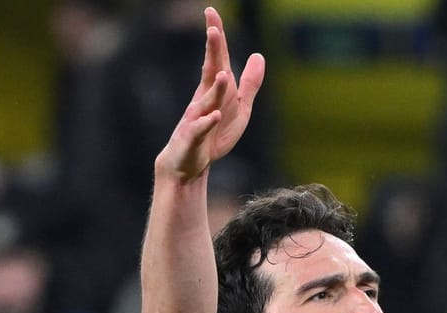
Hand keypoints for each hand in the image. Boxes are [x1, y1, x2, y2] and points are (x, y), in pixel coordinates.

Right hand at [155, 6, 265, 182]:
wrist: (188, 164)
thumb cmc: (213, 134)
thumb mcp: (239, 108)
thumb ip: (249, 83)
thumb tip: (259, 55)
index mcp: (214, 89)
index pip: (216, 59)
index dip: (215, 37)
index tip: (211, 13)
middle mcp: (203, 99)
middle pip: (209, 72)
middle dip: (212, 52)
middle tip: (212, 30)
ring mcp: (196, 118)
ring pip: (207, 101)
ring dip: (215, 89)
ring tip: (224, 74)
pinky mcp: (193, 138)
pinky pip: (200, 129)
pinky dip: (207, 122)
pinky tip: (214, 116)